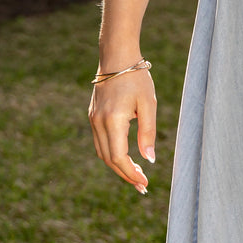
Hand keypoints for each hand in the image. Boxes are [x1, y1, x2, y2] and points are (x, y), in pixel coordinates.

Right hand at [88, 66, 156, 192]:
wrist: (117, 57)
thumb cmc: (137, 78)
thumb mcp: (149, 105)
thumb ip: (148, 133)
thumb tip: (149, 160)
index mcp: (113, 120)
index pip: (119, 157)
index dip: (131, 174)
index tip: (145, 183)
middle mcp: (98, 122)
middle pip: (109, 159)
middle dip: (125, 175)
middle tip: (142, 186)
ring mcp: (93, 119)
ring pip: (102, 153)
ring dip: (117, 166)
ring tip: (136, 175)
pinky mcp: (92, 116)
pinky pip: (100, 142)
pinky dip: (111, 154)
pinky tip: (126, 158)